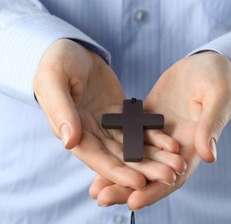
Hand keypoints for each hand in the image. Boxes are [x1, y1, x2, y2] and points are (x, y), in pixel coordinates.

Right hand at [34, 39, 185, 188]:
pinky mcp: (120, 112)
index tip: (139, 182)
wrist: (71, 47)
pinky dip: (154, 136)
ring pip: (132, 146)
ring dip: (153, 157)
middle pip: (119, 157)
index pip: (96, 157)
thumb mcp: (53, 81)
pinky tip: (172, 144)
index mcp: (71, 130)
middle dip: (143, 169)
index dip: (117, 172)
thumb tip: (69, 141)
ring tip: (177, 164)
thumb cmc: (56, 62)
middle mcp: (90, 133)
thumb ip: (61, 110)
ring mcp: (107, 124)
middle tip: (169, 177)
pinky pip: (138, 127)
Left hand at [90, 51, 230, 208]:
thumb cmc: (218, 78)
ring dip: (116, 174)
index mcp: (193, 145)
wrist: (204, 63)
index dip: (154, 190)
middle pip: (149, 174)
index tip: (133, 202)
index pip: (173, 176)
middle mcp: (174, 146)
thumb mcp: (218, 97)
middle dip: (126, 189)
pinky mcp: (145, 120)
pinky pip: (128, 138)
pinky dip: (114, 149)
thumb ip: (211, 124)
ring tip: (93, 189)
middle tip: (101, 198)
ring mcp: (158, 134)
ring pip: (136, 160)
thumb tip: (208, 156)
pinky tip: (95, 155)